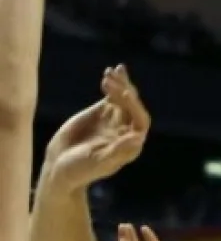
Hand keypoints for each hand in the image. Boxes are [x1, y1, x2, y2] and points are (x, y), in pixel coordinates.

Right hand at [42, 65, 149, 190]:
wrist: (60, 166)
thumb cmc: (81, 169)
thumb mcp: (100, 161)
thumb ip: (119, 150)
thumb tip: (139, 138)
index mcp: (132, 144)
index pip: (140, 121)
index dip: (134, 107)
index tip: (124, 94)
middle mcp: (127, 130)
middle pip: (133, 107)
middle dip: (125, 91)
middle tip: (114, 78)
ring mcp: (116, 120)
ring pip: (124, 99)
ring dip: (120, 84)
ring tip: (113, 71)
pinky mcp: (103, 112)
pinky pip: (112, 96)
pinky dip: (111, 85)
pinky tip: (107, 75)